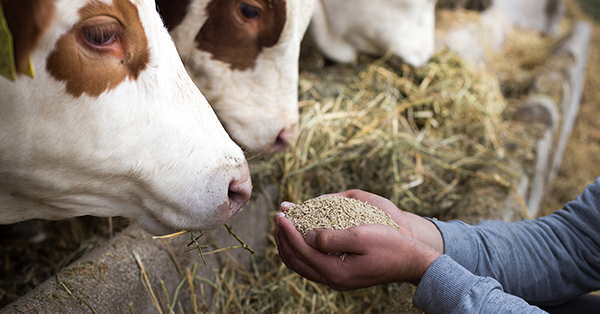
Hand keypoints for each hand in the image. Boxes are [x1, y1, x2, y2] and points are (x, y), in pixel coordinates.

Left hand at [275, 201, 441, 290]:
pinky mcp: (341, 275)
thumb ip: (331, 237)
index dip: (288, 230)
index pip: (301, 249)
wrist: (411, 261)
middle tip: (278, 218)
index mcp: (335, 272)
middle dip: (283, 239)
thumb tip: (307, 236)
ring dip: (290, 245)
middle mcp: (332, 280)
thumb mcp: (361, 235)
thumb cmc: (389, 245)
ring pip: (302, 265)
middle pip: (295, 261)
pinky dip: (302, 250)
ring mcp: (336, 280)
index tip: (281, 213)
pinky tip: (303, 236)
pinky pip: (313, 265)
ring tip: (285, 226)